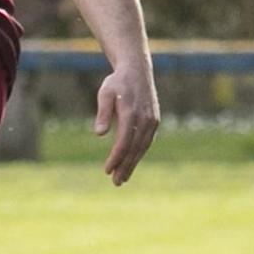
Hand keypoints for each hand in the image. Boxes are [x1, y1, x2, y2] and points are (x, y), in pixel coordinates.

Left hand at [94, 65, 159, 184]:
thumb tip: (98, 133)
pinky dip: (138, 153)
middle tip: (116, 182)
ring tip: (122, 178)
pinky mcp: (154, 121)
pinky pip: (146, 141)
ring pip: (142, 147)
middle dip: (125, 166)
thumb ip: (103, 113)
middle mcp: (145, 120)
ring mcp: (152, 121)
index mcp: (132, 114)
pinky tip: (130, 162)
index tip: (106, 170)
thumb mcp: (105, 93)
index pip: (124, 143)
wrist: (137, 71)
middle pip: (135, 149)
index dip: (116, 158)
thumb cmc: (117, 83)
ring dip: (133, 163)